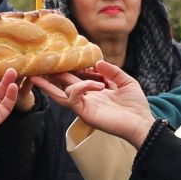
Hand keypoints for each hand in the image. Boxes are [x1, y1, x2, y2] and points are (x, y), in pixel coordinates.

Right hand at [33, 61, 154, 145]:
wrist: (142, 123)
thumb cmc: (135, 105)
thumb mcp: (126, 82)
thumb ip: (112, 71)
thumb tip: (97, 62)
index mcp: (94, 92)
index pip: (75, 79)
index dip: (71, 68)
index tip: (71, 57)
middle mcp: (86, 99)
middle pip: (60, 87)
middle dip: (49, 76)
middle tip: (38, 64)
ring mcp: (84, 107)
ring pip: (62, 93)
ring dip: (65, 79)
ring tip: (60, 69)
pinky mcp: (85, 114)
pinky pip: (73, 98)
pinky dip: (81, 87)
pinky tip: (97, 85)